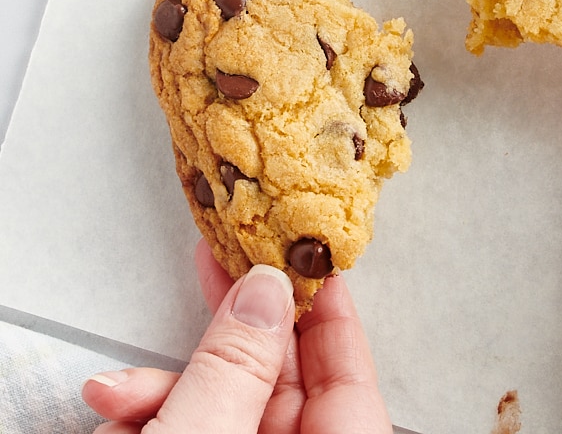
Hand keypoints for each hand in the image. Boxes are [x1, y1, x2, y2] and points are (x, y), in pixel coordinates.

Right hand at [82, 241, 392, 432]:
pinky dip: (150, 417)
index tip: (300, 247)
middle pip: (277, 378)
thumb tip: (265, 287)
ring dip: (164, 387)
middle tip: (210, 262)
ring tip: (116, 390)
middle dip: (224, 330)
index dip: (326, 301)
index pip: (348, 367)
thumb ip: (236, 365)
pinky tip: (113, 413)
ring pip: (222, 404)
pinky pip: (191, 428)